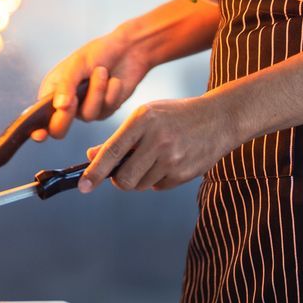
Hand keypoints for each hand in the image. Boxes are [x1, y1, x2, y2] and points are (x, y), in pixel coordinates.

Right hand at [31, 27, 151, 141]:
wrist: (127, 50)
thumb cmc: (97, 53)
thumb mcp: (77, 65)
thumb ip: (66, 85)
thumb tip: (59, 107)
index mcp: (51, 92)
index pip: (39, 118)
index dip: (37, 130)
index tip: (40, 135)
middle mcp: (66, 105)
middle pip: (59, 128)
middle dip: (66, 115)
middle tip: (73, 99)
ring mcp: (86, 109)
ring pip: (88, 115)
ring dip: (96, 91)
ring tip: (102, 71)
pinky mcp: (105, 111)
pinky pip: (106, 109)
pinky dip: (111, 91)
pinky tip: (114, 79)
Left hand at [77, 96, 238, 193]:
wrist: (219, 118)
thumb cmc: (175, 116)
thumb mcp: (146, 116)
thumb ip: (120, 138)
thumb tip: (91, 157)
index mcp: (143, 119)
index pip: (112, 151)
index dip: (95, 172)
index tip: (84, 186)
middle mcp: (157, 139)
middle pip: (125, 178)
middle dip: (119, 180)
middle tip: (122, 172)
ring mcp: (173, 158)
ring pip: (141, 184)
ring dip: (140, 178)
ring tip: (153, 158)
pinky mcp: (184, 173)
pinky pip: (158, 186)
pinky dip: (157, 179)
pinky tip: (169, 162)